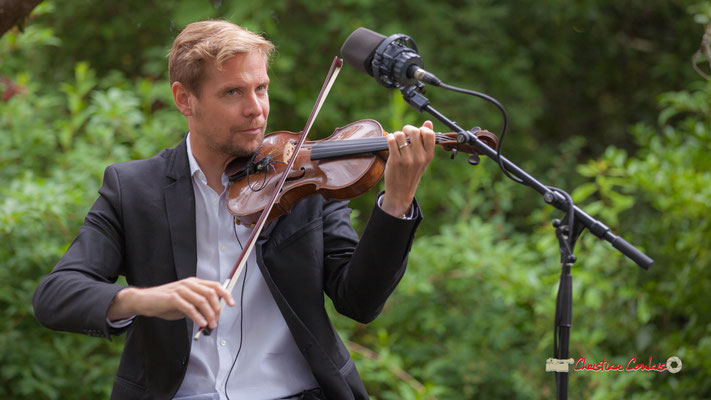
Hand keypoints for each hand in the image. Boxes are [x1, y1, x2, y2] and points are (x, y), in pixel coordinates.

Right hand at [107, 277, 235, 329]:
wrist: (145, 301)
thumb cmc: (165, 302)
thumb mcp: (185, 303)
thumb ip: (198, 306)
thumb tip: (213, 315)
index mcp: (194, 283)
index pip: (215, 285)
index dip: (225, 294)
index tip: (231, 304)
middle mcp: (189, 284)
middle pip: (211, 293)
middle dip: (217, 309)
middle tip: (216, 321)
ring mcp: (181, 290)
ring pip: (202, 301)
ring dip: (209, 315)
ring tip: (210, 325)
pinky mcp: (173, 298)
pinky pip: (190, 308)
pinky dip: (198, 317)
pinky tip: (200, 323)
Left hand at [381, 121, 435, 216]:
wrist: (401, 192)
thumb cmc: (412, 173)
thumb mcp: (423, 159)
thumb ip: (426, 141)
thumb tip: (428, 122)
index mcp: (429, 156)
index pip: (429, 134)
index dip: (422, 129)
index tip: (416, 133)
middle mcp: (419, 157)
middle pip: (414, 131)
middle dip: (407, 129)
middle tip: (404, 134)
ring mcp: (407, 159)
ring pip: (400, 134)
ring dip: (397, 135)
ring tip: (396, 140)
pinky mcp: (395, 160)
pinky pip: (391, 140)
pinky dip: (389, 138)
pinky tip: (391, 142)